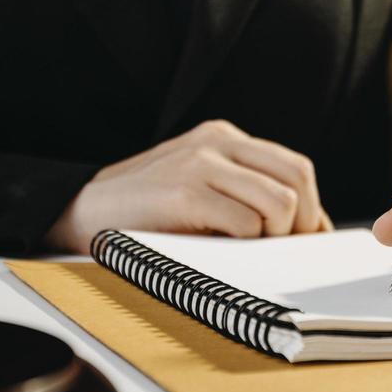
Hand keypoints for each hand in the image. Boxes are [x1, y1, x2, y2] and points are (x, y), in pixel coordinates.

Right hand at [45, 120, 332, 252]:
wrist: (80, 212)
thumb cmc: (145, 213)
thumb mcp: (202, 190)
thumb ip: (246, 195)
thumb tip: (308, 231)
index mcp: (223, 137)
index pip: (295, 167)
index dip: (312, 210)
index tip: (307, 242)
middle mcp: (216, 142)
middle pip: (297, 178)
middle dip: (302, 223)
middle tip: (283, 252)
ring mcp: (200, 163)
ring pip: (279, 203)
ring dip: (273, 238)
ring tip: (248, 253)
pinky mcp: (185, 192)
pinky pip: (246, 224)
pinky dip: (244, 247)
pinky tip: (219, 252)